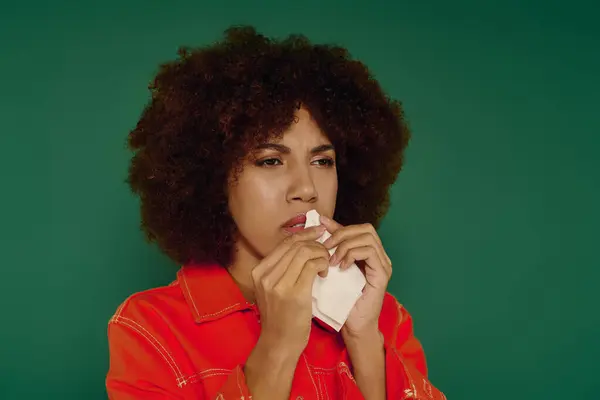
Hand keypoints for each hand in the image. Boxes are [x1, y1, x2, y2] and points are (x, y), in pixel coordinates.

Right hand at [250, 225, 329, 356]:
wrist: (279, 344)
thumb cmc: (280, 317)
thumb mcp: (272, 289)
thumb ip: (282, 269)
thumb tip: (301, 246)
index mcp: (259, 271)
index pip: (285, 243)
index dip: (304, 234)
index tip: (319, 232)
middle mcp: (265, 275)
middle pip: (295, 245)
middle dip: (315, 242)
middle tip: (328, 247)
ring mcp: (279, 284)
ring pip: (305, 252)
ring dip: (321, 253)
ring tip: (327, 262)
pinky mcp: (294, 293)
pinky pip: (312, 266)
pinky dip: (323, 264)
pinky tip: (325, 272)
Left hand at [319, 216, 391, 338]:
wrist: (353, 326)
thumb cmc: (341, 300)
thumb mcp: (333, 268)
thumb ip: (331, 248)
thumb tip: (321, 224)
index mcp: (369, 253)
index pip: (357, 228)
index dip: (339, 226)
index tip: (320, 228)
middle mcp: (380, 256)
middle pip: (365, 228)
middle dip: (342, 233)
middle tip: (325, 246)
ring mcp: (383, 265)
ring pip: (367, 237)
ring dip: (345, 245)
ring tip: (332, 260)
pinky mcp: (382, 274)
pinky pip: (370, 252)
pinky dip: (352, 254)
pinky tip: (341, 267)